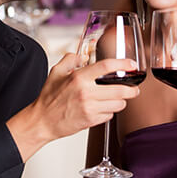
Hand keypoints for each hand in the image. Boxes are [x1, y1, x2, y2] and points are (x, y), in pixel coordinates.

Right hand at [8, 54, 138, 160]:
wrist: (42, 121)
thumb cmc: (48, 99)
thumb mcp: (56, 72)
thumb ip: (70, 59)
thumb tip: (83, 56)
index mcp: (79, 78)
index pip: (107, 67)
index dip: (123, 64)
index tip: (131, 65)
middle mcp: (86, 92)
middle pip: (121, 89)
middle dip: (132, 89)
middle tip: (134, 88)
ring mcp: (90, 108)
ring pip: (118, 104)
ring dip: (120, 101)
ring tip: (115, 99)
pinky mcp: (91, 120)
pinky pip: (110, 115)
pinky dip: (109, 112)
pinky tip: (101, 108)